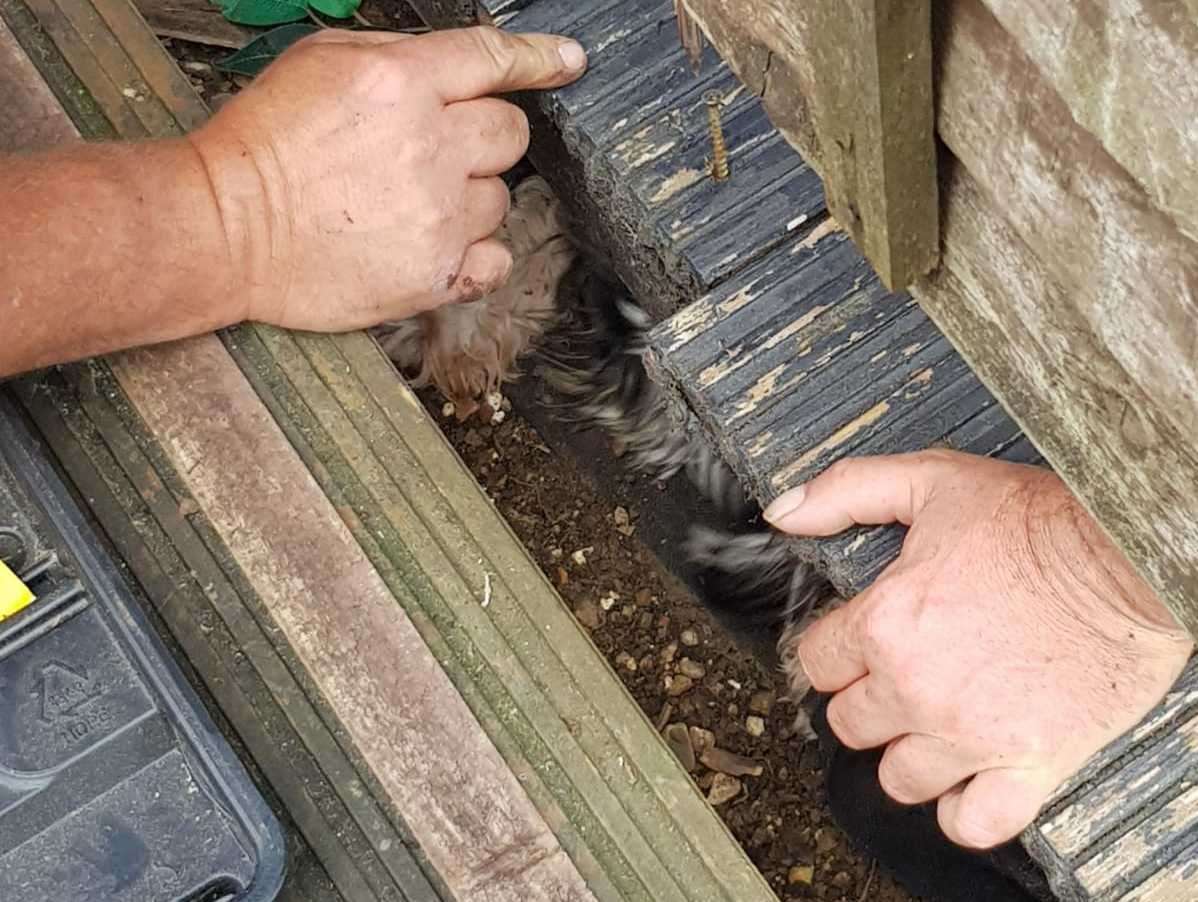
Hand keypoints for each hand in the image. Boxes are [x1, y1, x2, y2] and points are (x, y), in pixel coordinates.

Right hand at [189, 26, 585, 331]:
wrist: (226, 229)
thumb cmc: (262, 149)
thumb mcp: (319, 63)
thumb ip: (394, 57)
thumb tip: (447, 67)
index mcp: (402, 85)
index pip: (494, 60)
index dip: (539, 60)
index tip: (566, 62)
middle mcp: (431, 147)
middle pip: (510, 134)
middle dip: (483, 138)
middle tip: (438, 153)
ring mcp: (438, 215)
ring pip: (501, 199)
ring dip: (470, 198)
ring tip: (411, 206)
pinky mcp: (436, 273)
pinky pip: (496, 261)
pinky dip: (478, 255)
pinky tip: (440, 245)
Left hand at [765, 450, 1192, 848]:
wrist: (1131, 559)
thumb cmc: (1039, 522)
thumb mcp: (932, 481)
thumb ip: (846, 492)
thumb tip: (784, 512)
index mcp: (887, 621)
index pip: (817, 664)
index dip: (833, 653)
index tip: (855, 646)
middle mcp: (917, 686)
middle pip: (850, 725)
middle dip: (865, 702)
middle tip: (898, 679)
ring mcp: (972, 733)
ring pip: (900, 778)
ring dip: (908, 754)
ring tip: (932, 724)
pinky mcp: (1030, 765)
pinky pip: (973, 822)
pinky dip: (964, 809)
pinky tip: (969, 778)